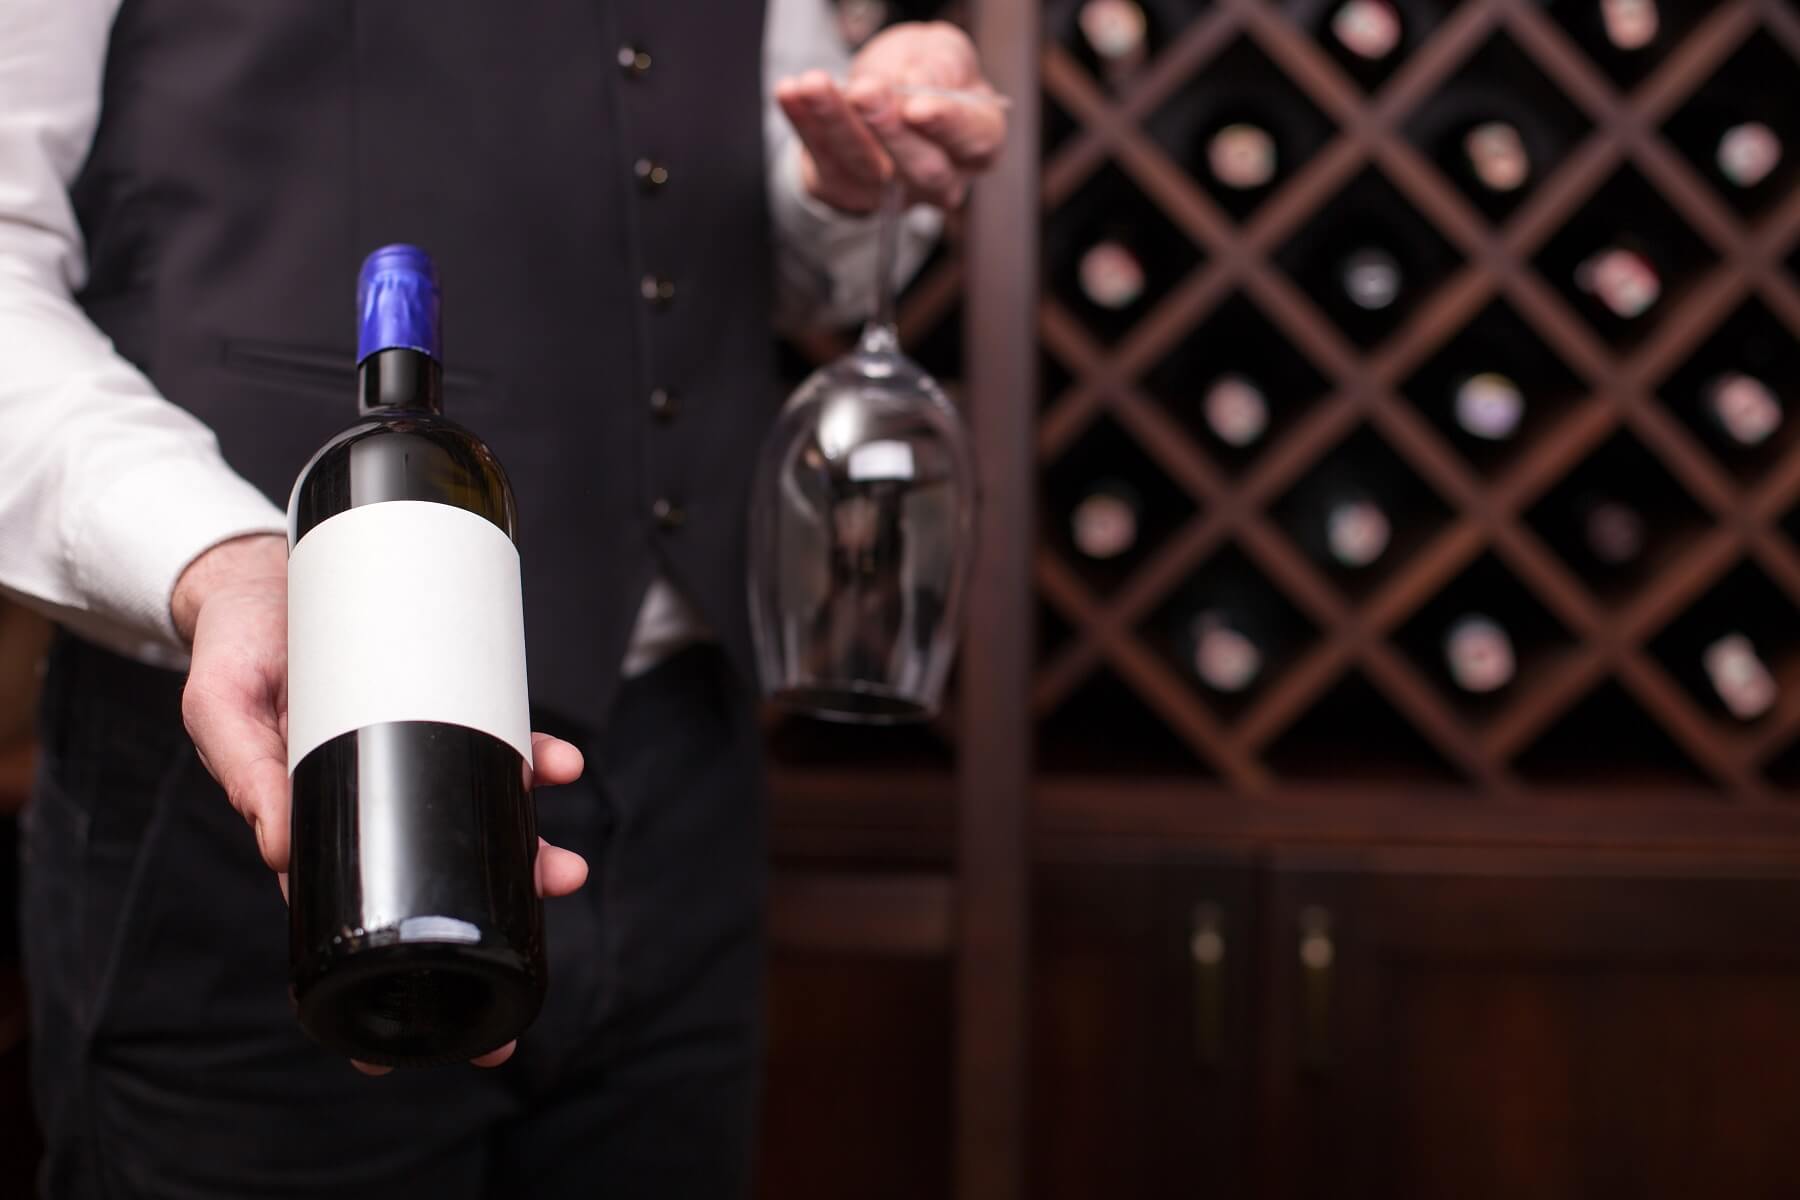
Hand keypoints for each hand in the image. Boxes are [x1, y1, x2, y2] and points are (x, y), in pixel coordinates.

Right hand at [172, 533, 588, 1072]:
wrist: (264, 571)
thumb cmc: (235, 650)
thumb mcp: (222, 707)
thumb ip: (247, 771)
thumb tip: (284, 846)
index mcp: (316, 824)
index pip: (352, 920)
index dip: (382, 984)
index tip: (402, 1053)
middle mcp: (377, 802)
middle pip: (440, 884)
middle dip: (490, 926)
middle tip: (528, 966)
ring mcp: (419, 755)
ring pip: (483, 827)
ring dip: (530, 854)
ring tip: (565, 871)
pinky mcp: (448, 703)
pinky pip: (501, 745)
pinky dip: (535, 761)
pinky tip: (559, 766)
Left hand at [775, 21, 1006, 212]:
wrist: (878, 95)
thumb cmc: (923, 74)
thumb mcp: (941, 51)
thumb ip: (943, 62)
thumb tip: (920, 82)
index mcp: (979, 142)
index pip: (973, 138)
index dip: (947, 124)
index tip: (918, 105)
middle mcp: (942, 180)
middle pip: (922, 166)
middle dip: (888, 128)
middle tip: (865, 91)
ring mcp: (893, 194)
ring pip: (864, 165)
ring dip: (836, 122)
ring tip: (814, 85)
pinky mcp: (847, 192)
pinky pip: (822, 161)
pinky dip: (802, 123)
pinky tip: (790, 92)